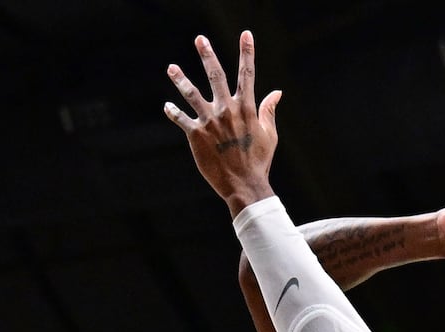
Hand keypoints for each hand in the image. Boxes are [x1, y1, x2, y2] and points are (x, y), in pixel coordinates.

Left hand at [163, 31, 280, 216]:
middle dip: (208, 55)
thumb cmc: (259, 160)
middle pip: (216, 76)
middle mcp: (227, 110)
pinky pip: (181, 119)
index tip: (246, 34)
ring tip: (171, 68)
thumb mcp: (270, 134)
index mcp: (246, 108)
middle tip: (200, 39)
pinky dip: (174, 112)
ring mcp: (210, 121)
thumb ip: (268, 110)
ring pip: (191, 93)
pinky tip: (167, 106)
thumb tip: (277, 92)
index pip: (248, 74)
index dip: (247, 53)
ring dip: (181, 79)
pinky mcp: (196, 134)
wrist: (244, 184)